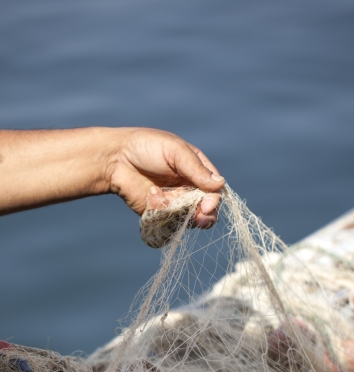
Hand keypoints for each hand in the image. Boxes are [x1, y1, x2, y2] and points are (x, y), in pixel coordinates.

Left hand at [110, 128, 224, 228]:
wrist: (114, 159)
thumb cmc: (146, 147)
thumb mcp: (175, 152)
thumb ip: (197, 169)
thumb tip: (220, 184)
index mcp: (197, 171)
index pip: (214, 190)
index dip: (213, 200)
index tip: (207, 206)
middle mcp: (189, 188)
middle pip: (206, 210)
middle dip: (204, 215)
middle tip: (199, 218)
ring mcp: (175, 203)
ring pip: (188, 219)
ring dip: (179, 213)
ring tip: (161, 197)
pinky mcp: (160, 214)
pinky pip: (169, 223)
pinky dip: (162, 213)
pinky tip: (151, 196)